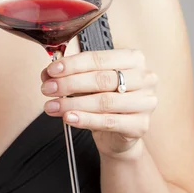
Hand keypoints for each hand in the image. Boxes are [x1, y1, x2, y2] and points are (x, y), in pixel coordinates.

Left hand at [41, 49, 157, 159]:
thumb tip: (48, 73)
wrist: (119, 133)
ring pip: (104, 101)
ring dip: (72, 103)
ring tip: (52, 106)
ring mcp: (146, 102)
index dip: (73, 64)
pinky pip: (109, 122)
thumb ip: (71, 74)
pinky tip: (69, 118)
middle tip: (47, 88)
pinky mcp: (140, 125)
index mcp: (133, 59)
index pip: (99, 58)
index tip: (52, 70)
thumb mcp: (89, 83)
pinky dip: (85, 120)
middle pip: (101, 79)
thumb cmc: (106, 100)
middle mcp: (144, 78)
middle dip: (69, 83)